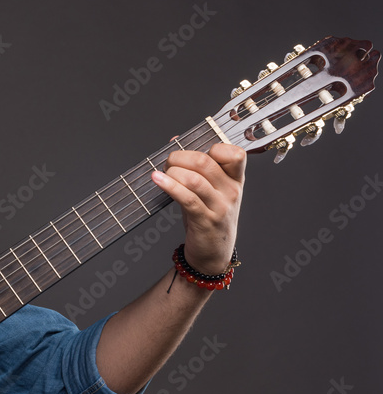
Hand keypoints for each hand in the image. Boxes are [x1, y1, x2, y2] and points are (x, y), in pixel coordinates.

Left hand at [151, 142, 245, 274]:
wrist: (213, 253)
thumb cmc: (207, 217)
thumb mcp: (208, 190)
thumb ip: (195, 167)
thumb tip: (175, 140)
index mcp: (236, 179)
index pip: (234, 153)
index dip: (212, 147)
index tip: (193, 153)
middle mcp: (232, 191)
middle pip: (205, 161)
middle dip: (179, 157)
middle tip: (168, 164)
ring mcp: (220, 207)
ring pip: (194, 179)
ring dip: (172, 172)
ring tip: (161, 174)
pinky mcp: (205, 220)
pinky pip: (187, 198)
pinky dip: (169, 186)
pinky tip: (157, 180)